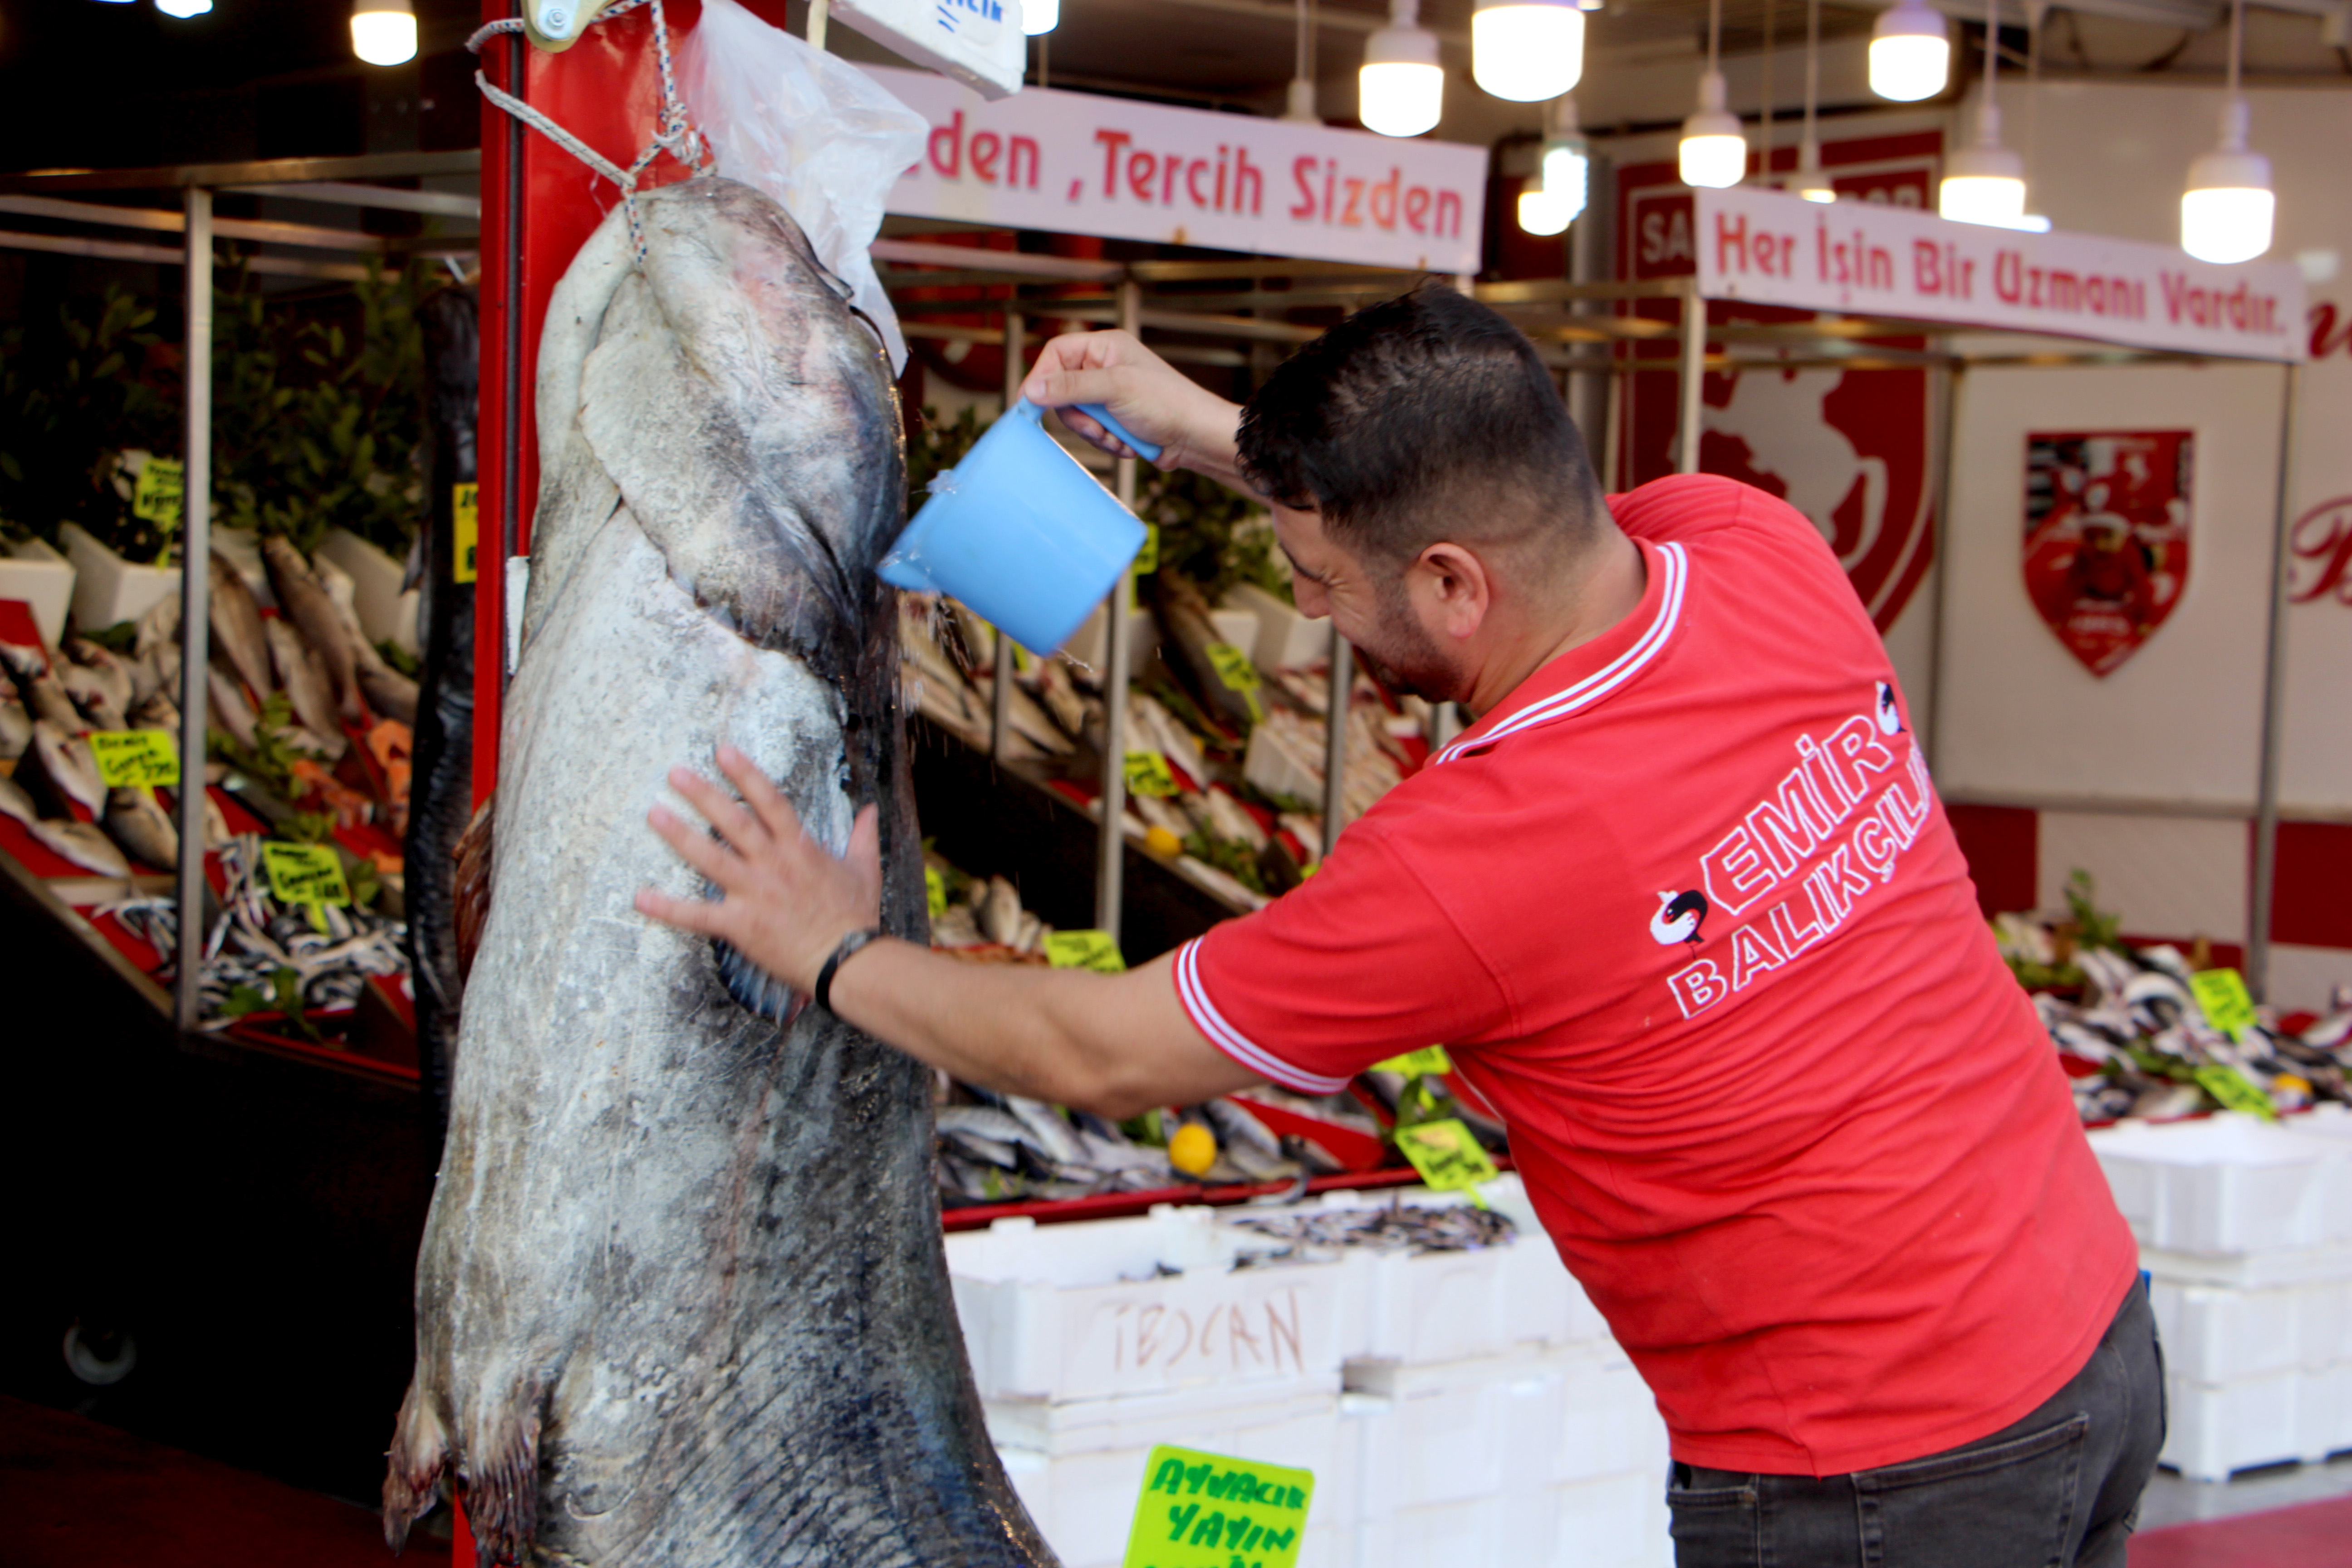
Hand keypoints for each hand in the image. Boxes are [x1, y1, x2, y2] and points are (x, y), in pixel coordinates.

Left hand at [634, 745, 881, 993]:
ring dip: (681, 836)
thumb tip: (870, 809)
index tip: (723, 751)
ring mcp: (754, 894)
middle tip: (674, 773)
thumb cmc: (855, 918)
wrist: (847, 961)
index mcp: (800, 849)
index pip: (771, 802)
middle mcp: (773, 866)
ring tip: (654, 813)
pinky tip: (640, 898)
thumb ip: (863, 837)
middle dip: (704, 795)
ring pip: (711, 859)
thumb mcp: (864, 870)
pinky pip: (698, 916)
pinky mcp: (740, 925)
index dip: (746, 775)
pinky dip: (668, 908)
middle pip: (735, 822)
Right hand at [1021, 329, 1248, 488]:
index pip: (1056, 354)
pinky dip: (1107, 443)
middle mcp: (1104, 368)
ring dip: (1095, 433)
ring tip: (1119, 435)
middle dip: (1079, 416)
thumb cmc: (1167, 403)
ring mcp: (1109, 396)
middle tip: (1097, 426)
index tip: (1030, 403)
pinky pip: (1092, 434)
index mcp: (1104, 348)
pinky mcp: (1114, 420)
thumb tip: (1032, 388)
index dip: (1041, 377)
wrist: (1196, 437)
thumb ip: (1071, 387)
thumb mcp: (1115, 389)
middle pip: (1061, 390)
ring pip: (1076, 417)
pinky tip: (1128, 442)